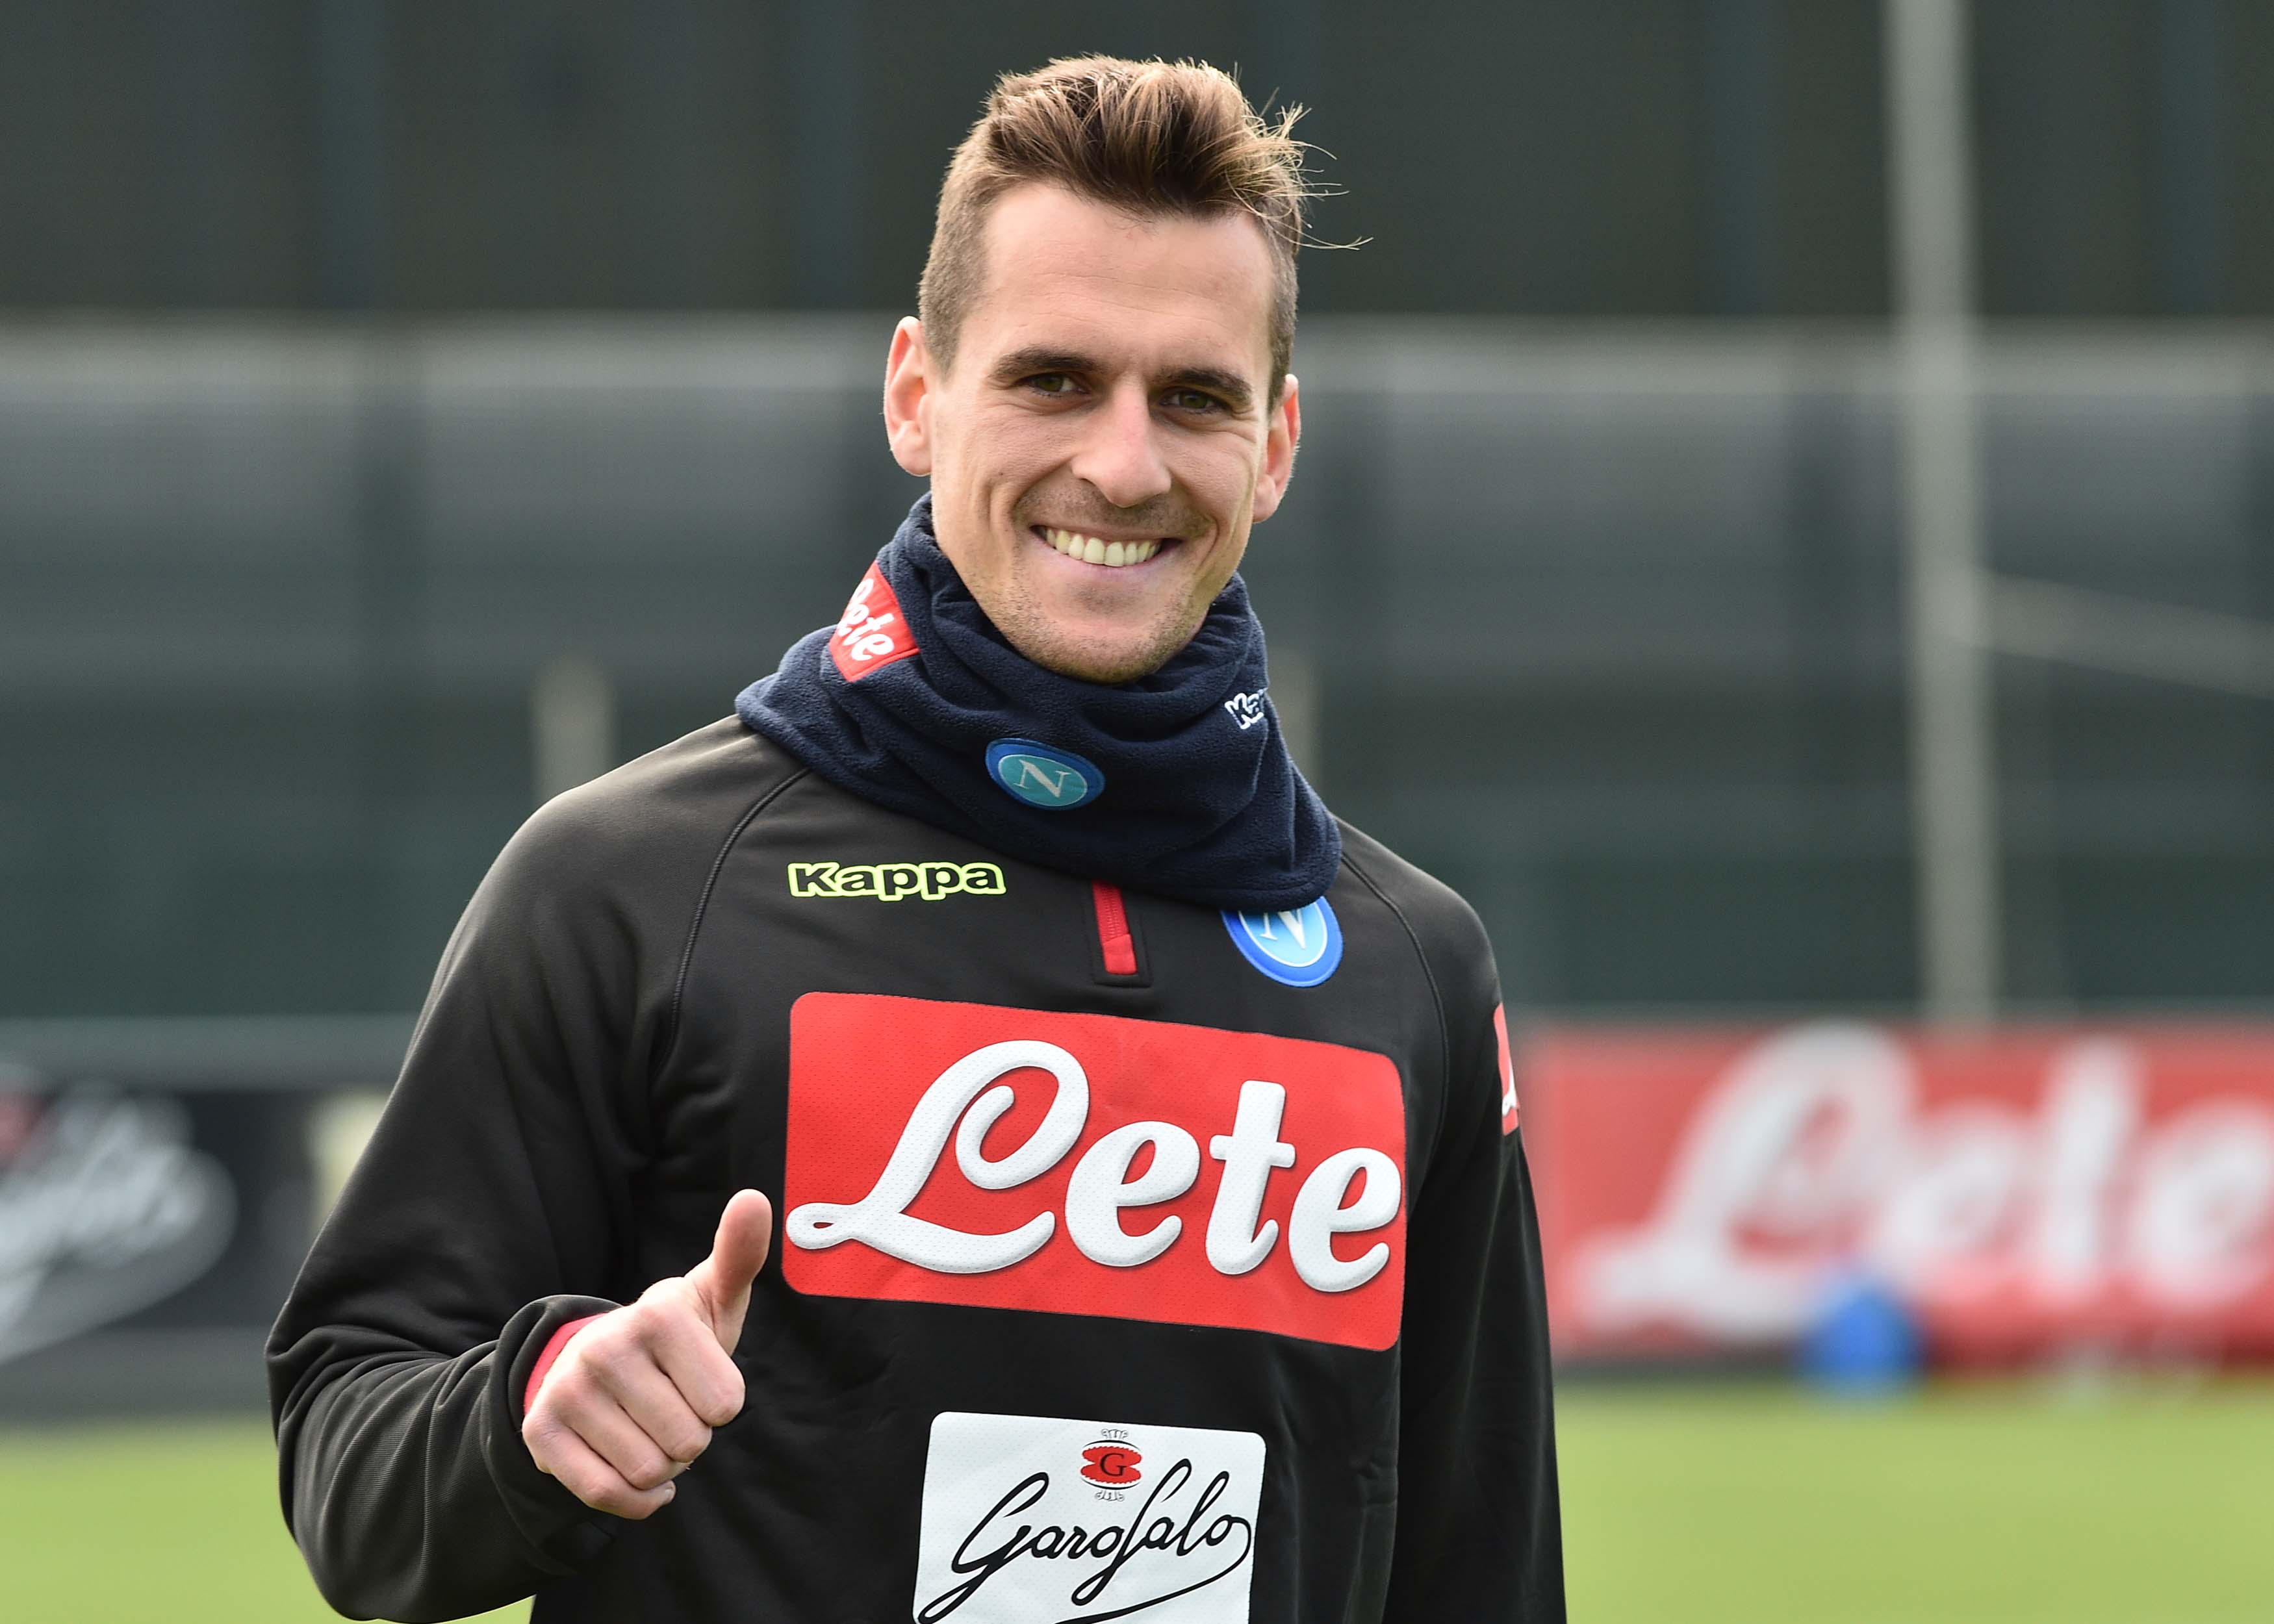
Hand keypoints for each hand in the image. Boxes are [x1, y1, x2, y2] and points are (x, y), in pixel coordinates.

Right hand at [522, 1189, 772, 1517]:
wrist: (593, 1361)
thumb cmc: (675, 1336)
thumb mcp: (711, 1297)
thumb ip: (738, 1255)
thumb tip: (753, 1197)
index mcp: (658, 1313)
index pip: (726, 1405)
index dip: (721, 1402)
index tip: (698, 1376)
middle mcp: (605, 1346)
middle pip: (690, 1443)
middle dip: (691, 1436)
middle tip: (670, 1404)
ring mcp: (567, 1389)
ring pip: (650, 1472)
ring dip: (662, 1467)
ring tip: (647, 1427)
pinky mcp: (540, 1431)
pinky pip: (607, 1494)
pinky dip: (634, 1499)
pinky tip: (636, 1474)